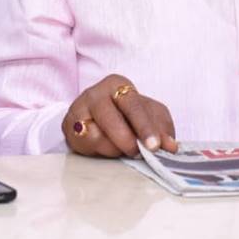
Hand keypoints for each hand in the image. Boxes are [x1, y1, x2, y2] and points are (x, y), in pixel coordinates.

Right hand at [61, 74, 177, 157]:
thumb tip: (170, 146)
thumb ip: (161, 128)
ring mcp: (78, 110)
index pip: (133, 105)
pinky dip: (100, 151)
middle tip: (139, 153)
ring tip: (123, 149)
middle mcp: (95, 94)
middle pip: (111, 119)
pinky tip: (107, 149)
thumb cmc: (127, 113)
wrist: (96, 116)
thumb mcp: (149, 114)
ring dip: (114, 149)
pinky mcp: (67, 128)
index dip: (145, 127)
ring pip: (96, 136)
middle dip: (128, 140)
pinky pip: (84, 145)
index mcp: (117, 84)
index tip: (154, 146)